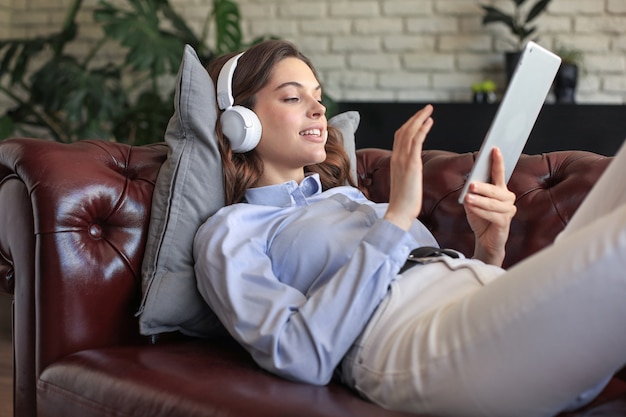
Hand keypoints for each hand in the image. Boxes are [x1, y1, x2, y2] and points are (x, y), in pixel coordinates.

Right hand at [384, 105, 433, 230]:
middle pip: (404, 131)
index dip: (408, 126)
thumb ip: (407, 172)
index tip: (418, 119)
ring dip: (420, 119)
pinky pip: (416, 141)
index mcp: (394, 161)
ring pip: (409, 132)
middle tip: (426, 109)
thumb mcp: (404, 183)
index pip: (399, 137)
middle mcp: (397, 157)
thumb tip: (412, 170)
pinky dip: (422, 129)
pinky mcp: (411, 163)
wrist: (399, 212)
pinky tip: (429, 122)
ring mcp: (403, 160)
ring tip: (429, 111)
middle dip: (415, 118)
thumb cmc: (404, 203)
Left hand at [461, 147, 516, 265]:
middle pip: (495, 189)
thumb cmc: (481, 219)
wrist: (485, 240)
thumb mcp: (473, 203)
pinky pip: (492, 215)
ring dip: (479, 200)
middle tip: (471, 184)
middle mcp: (507, 198)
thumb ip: (472, 193)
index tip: (494, 149)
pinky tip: (471, 208)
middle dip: (483, 186)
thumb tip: (469, 184)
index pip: (499, 173)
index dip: (497, 161)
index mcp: (500, 190)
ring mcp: (508, 210)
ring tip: (468, 198)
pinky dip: (480, 211)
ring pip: (493, 203)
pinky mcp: (505, 222)